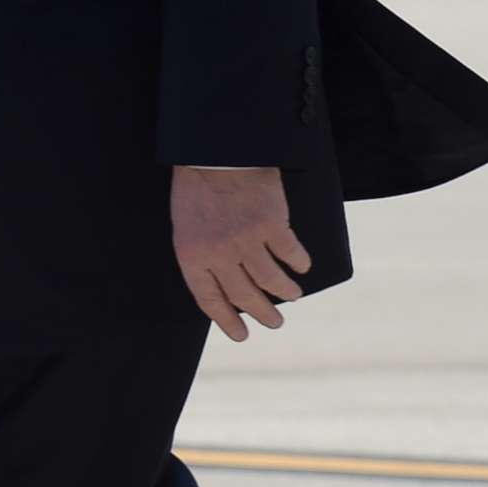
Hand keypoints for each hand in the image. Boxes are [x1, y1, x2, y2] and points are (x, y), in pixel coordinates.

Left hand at [171, 166, 309, 341]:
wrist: (214, 152)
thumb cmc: (196, 187)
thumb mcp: (185, 224)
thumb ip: (201, 253)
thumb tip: (224, 281)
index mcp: (192, 254)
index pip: (209, 299)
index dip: (227, 320)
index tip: (242, 335)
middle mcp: (219, 253)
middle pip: (245, 296)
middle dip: (262, 314)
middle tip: (274, 323)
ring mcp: (247, 241)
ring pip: (272, 281)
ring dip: (285, 293)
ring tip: (292, 296)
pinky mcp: (273, 226)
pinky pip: (292, 255)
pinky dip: (299, 263)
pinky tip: (301, 266)